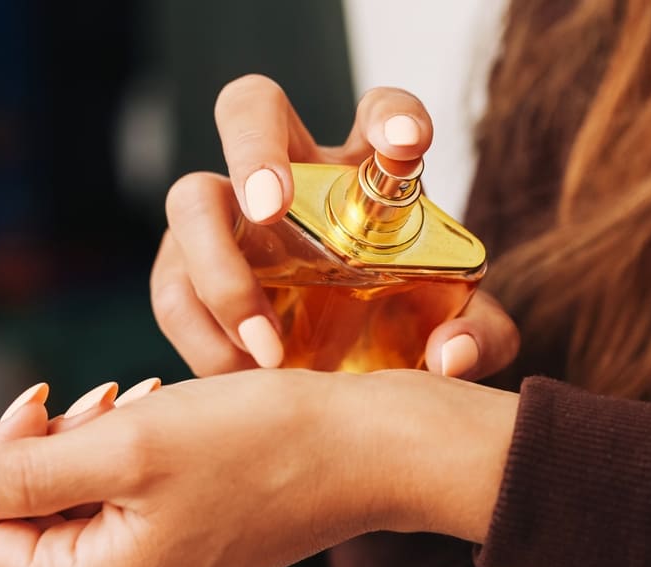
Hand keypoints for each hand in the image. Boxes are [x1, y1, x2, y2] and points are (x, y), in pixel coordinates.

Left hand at [0, 370, 516, 566]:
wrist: (368, 449)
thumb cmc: (263, 443)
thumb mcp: (128, 444)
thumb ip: (23, 471)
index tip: (42, 401)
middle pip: (25, 522)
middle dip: (47, 446)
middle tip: (101, 394)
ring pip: (75, 505)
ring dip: (91, 442)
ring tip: (142, 397)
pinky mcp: (189, 549)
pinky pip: (125, 504)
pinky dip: (129, 454)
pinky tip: (165, 413)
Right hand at [152, 74, 518, 378]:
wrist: (347, 364)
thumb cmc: (402, 321)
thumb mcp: (453, 328)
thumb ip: (480, 335)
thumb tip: (451, 356)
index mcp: (366, 174)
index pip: (382, 113)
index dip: (393, 116)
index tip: (408, 142)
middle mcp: (289, 177)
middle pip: (249, 108)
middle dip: (253, 149)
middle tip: (270, 207)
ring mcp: (229, 219)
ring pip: (190, 201)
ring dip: (218, 271)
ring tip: (267, 348)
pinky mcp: (187, 273)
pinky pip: (170, 290)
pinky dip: (201, 334)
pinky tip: (244, 374)